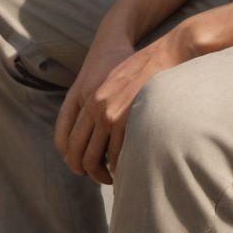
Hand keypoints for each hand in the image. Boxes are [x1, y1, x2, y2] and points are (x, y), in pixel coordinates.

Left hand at [54, 28, 193, 183]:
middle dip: (86, 172)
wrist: (163, 56)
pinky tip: (125, 165)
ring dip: (102, 173)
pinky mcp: (126, 120)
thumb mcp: (112, 81)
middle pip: (79, 153)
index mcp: (90, 98)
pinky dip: (118, 166)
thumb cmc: (141, 70)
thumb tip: (98, 132)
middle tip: (98, 177)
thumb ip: (100, 102)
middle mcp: (96, 107)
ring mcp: (110, 115)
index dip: (74, 159)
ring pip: (95, 159)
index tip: (83, 167)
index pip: (69, 138)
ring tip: (112, 176)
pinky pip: (116, 154)